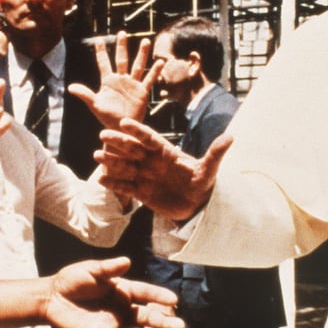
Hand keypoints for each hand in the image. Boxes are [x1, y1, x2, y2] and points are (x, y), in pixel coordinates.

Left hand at [43, 257, 184, 327]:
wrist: (51, 298)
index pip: (145, 293)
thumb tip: (127, 261)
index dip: (159, 296)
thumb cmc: (72, 280)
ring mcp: (112, 325)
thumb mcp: (89, 270)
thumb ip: (107, 269)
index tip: (174, 300)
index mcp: (123, 291)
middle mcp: (122, 309)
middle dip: (162, 322)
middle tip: (180, 327)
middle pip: (146, 316)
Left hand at [69, 31, 163, 129]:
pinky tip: (160, 62)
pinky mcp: (142, 92)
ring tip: (145, 41)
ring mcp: (132, 84)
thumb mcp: (95, 105)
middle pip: (122, 59)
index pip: (103, 63)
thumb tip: (70, 87)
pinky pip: (149, 79)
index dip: (101, 51)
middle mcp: (121, 79)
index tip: (98, 39)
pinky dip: (155, 71)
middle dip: (122, 46)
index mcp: (108, 81)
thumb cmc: (106, 117)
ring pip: (137, 65)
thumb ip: (85, 94)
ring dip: (141, 54)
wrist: (121, 128)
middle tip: (122, 32)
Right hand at [95, 118, 232, 220]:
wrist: (197, 205)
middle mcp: (151, 161)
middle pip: (132, 149)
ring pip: (125, 166)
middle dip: (118, 142)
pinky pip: (125, 186)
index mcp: (165, 151)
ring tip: (97, 155)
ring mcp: (144, 175)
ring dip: (111, 161)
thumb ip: (216, 153)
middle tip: (103, 134)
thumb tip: (231, 137)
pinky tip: (101, 179)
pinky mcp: (141, 192)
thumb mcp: (210, 169)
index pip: (149, 138)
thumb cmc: (202, 182)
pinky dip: (114, 183)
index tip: (125, 122)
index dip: (138, 130)